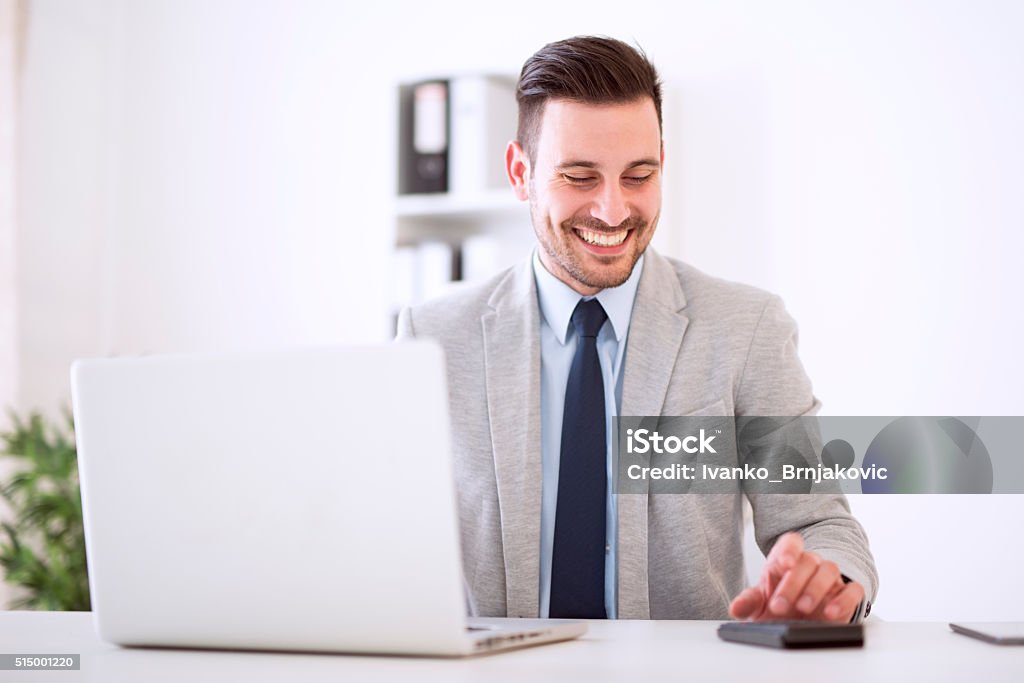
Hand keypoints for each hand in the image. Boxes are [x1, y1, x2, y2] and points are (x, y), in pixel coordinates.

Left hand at [728, 532, 864, 622]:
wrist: (801, 620)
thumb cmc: (780, 604)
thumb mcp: (760, 604)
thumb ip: (748, 602)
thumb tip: (736, 607)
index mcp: (787, 560)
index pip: (791, 543)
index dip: (789, 549)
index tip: (784, 563)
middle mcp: (810, 565)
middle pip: (808, 560)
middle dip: (793, 583)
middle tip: (779, 605)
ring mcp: (830, 578)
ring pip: (830, 570)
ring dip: (816, 589)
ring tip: (803, 608)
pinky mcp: (847, 595)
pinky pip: (853, 590)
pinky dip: (844, 601)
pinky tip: (830, 613)